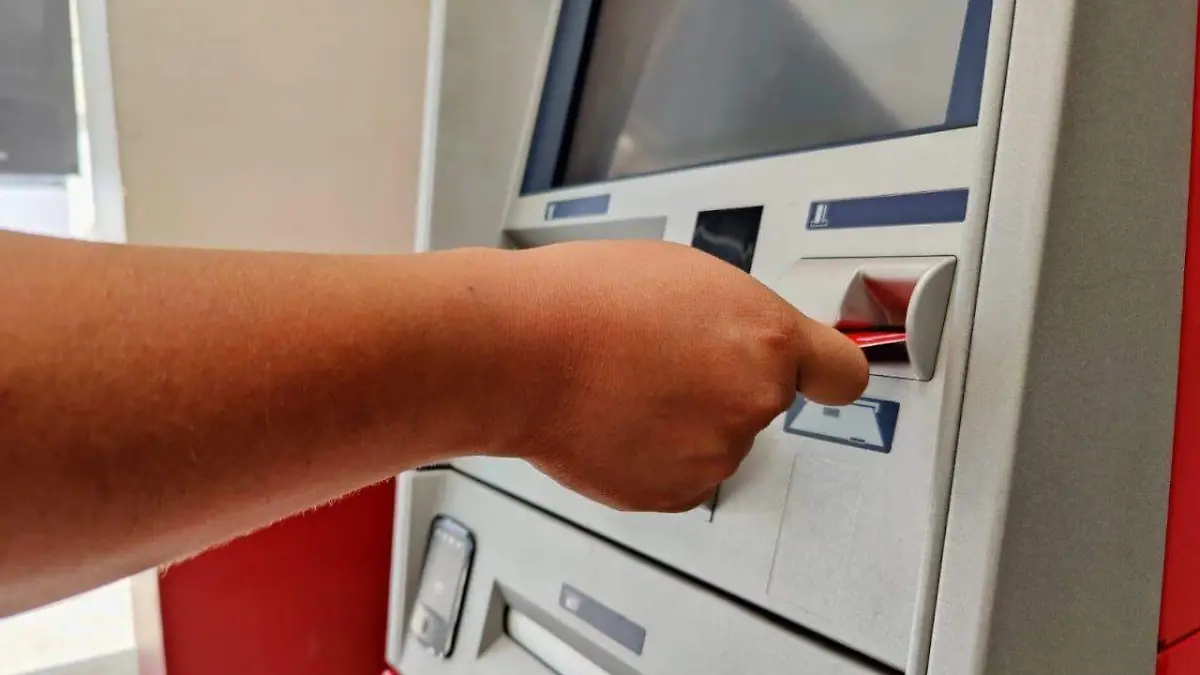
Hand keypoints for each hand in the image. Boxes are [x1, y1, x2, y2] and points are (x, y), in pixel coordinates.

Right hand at [502, 240, 867, 512]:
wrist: (519, 352)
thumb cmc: (583, 301)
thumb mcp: (684, 274)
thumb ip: (735, 315)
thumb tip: (740, 338)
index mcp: (765, 337)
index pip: (842, 372)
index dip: (823, 372)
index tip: (819, 375)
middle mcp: (752, 400)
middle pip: (762, 402)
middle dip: (725, 385)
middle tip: (666, 359)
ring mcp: (714, 453)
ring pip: (717, 440)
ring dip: (686, 421)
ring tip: (627, 385)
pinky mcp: (673, 492)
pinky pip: (681, 475)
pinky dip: (656, 457)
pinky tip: (618, 420)